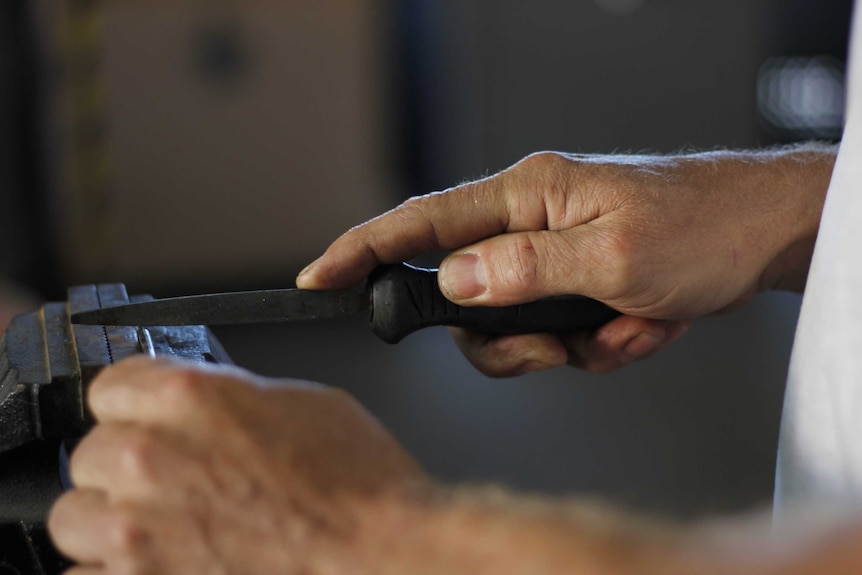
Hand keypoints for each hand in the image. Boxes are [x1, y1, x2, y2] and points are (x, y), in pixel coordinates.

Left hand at [48, 356, 427, 573]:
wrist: (382, 554)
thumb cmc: (357, 484)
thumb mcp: (296, 403)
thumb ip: (226, 400)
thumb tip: (196, 410)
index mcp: (190, 397)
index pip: (110, 386)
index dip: (136, 403)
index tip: (147, 419)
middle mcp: (151, 458)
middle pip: (91, 453)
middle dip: (126, 464)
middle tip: (172, 480)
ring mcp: (139, 531)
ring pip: (74, 519)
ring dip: (110, 520)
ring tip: (158, 527)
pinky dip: (113, 571)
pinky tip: (158, 563)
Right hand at [297, 147, 834, 374]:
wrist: (760, 236)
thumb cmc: (699, 227)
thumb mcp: (612, 256)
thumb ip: (525, 270)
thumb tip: (454, 281)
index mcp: (526, 196)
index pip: (424, 221)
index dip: (366, 249)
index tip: (323, 277)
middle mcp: (530, 222)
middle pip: (469, 300)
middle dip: (514, 343)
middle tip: (562, 347)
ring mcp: (553, 255)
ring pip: (517, 329)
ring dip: (574, 346)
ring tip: (629, 325)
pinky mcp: (577, 283)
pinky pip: (562, 336)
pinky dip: (605, 344)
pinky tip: (644, 322)